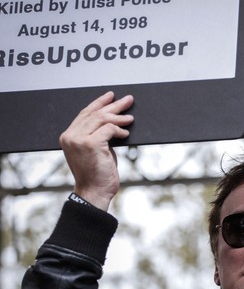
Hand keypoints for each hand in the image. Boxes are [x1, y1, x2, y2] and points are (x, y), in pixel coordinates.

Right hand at [59, 91, 133, 210]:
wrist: (94, 191)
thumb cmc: (96, 174)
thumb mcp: (95, 151)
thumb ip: (97, 136)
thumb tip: (112, 123)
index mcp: (68, 136)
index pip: (85, 114)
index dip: (98, 103)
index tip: (110, 97)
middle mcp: (71, 135)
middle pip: (95, 113)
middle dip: (113, 105)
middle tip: (127, 100)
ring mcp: (79, 139)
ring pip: (102, 119)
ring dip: (119, 117)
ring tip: (130, 117)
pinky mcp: (91, 144)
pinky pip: (109, 129)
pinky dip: (119, 130)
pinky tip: (126, 133)